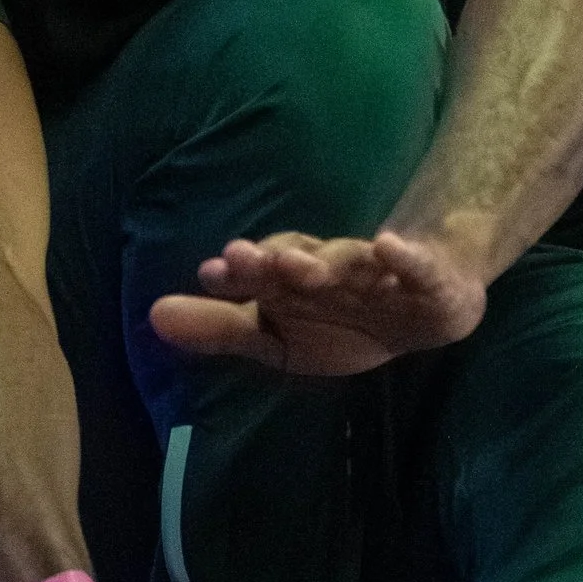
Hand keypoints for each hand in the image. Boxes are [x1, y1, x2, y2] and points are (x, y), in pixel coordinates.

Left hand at [150, 224, 487, 378]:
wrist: (429, 304)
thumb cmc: (344, 319)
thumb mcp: (280, 335)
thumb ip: (221, 327)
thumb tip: (153, 316)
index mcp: (294, 282)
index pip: (261, 273)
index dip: (239, 273)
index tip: (212, 271)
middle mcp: (331, 268)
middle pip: (299, 261)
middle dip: (273, 261)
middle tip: (245, 257)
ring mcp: (378, 271)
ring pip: (349, 263)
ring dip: (324, 262)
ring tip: (298, 266)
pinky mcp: (425, 277)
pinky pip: (415, 266)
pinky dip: (404, 257)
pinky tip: (388, 246)